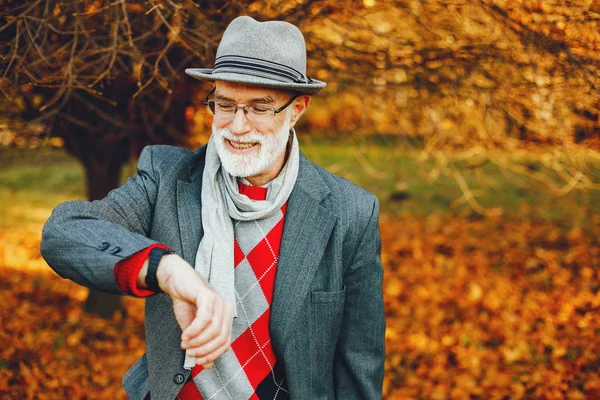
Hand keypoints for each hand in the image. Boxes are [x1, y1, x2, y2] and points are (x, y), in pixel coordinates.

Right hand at [157, 254, 232, 368]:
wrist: (176, 281)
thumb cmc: (186, 303)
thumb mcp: (194, 329)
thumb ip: (201, 345)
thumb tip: (206, 366)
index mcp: (226, 318)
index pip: (226, 343)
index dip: (212, 355)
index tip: (198, 361)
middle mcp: (226, 309)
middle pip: (221, 338)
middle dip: (204, 350)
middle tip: (189, 352)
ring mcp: (219, 301)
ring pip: (214, 330)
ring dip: (197, 341)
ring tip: (185, 344)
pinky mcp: (208, 295)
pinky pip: (204, 319)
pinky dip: (194, 331)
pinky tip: (185, 335)